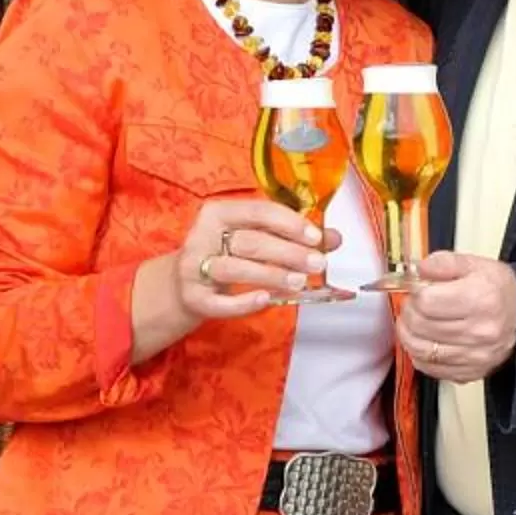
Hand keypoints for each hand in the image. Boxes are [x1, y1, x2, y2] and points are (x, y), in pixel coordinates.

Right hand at [131, 197, 324, 363]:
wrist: (182, 285)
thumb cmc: (224, 255)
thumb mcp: (255, 239)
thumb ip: (291, 236)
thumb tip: (333, 238)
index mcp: (218, 212)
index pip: (258, 211)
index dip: (289, 223)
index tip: (315, 237)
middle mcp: (202, 236)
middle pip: (249, 241)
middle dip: (287, 252)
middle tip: (315, 263)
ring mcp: (194, 267)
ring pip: (234, 269)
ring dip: (270, 275)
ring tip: (298, 283)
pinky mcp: (193, 297)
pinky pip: (219, 302)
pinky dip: (244, 302)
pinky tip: (266, 300)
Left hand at [397, 251, 515, 384]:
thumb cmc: (498, 292)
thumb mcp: (475, 265)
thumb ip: (444, 263)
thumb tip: (420, 269)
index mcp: (482, 299)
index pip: (426, 301)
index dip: (415, 293)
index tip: (418, 290)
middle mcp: (481, 332)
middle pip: (420, 325)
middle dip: (409, 312)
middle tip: (415, 305)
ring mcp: (475, 356)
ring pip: (420, 349)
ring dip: (408, 334)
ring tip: (414, 323)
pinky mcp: (469, 373)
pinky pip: (429, 367)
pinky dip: (419, 354)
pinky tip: (425, 340)